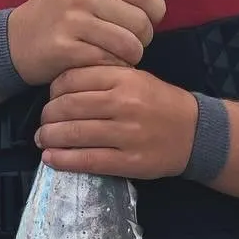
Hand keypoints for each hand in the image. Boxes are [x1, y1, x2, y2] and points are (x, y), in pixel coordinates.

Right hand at [7, 0, 164, 85]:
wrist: (12, 42)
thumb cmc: (51, 15)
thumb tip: (147, 2)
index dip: (154, 12)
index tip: (149, 22)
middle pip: (140, 22)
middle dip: (142, 40)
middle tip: (130, 45)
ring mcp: (72, 21)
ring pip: (129, 45)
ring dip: (129, 57)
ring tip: (118, 57)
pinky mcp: (66, 49)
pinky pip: (108, 62)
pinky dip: (111, 68)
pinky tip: (102, 66)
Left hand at [36, 66, 197, 179]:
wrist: (195, 132)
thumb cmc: (160, 103)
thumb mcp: (136, 78)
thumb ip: (103, 77)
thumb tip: (60, 88)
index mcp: (124, 78)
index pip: (73, 79)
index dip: (53, 90)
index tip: (51, 99)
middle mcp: (124, 104)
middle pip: (69, 107)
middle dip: (47, 116)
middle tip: (42, 123)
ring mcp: (127, 134)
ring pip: (75, 134)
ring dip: (50, 138)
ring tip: (42, 140)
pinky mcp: (129, 161)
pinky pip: (88, 160)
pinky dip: (64, 160)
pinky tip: (51, 159)